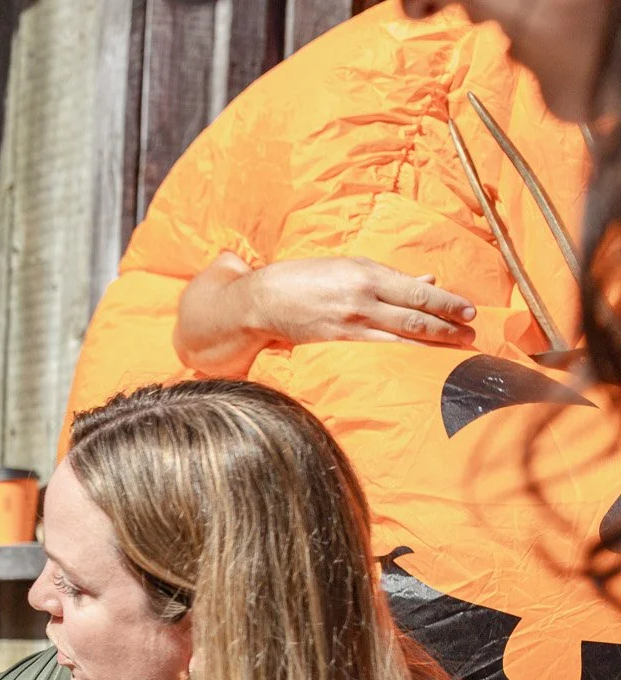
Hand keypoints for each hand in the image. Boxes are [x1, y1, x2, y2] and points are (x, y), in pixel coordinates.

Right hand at [242, 253, 475, 346]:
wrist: (262, 300)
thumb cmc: (305, 278)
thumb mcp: (348, 267)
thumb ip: (389, 277)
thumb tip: (427, 280)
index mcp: (367, 273)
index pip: (417, 291)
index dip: (447, 302)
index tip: (469, 311)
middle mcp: (363, 297)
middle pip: (416, 314)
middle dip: (448, 325)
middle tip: (472, 333)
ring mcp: (351, 321)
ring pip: (403, 334)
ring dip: (435, 342)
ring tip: (458, 346)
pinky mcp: (339, 340)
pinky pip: (381, 348)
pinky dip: (406, 352)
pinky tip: (422, 356)